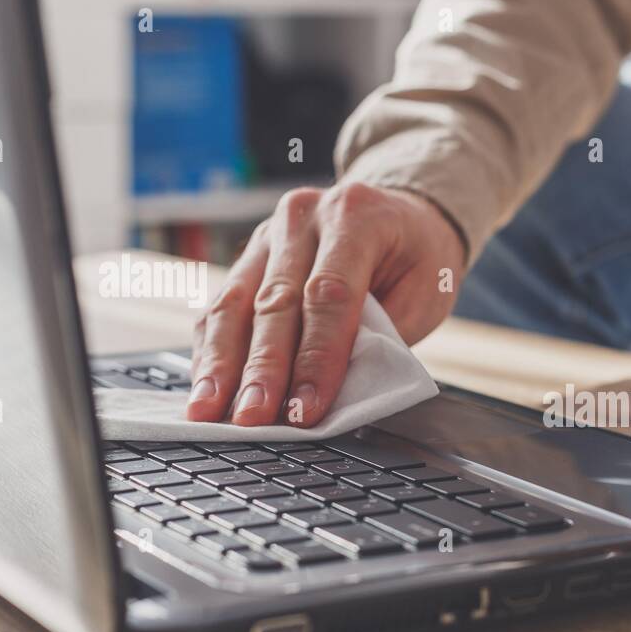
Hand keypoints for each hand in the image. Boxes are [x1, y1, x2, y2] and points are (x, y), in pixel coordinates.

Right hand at [187, 184, 463, 426]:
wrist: (403, 214)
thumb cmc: (418, 259)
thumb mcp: (423, 293)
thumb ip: (380, 337)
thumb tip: (333, 391)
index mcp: (356, 216)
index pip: (329, 294)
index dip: (316, 357)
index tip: (306, 408)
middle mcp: (303, 217)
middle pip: (275, 301)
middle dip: (263, 369)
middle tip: (251, 417)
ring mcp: (268, 234)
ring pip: (235, 304)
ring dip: (221, 364)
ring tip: (210, 409)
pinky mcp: (248, 257)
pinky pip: (222, 306)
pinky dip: (212, 351)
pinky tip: (206, 386)